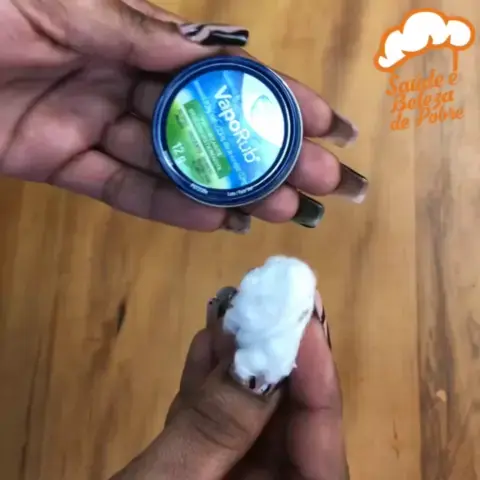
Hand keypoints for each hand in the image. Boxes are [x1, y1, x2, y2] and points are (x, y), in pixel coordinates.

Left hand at [1, 0, 366, 231]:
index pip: (218, 73)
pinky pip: (125, 190)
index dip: (275, 98)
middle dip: (269, 154)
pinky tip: (214, 219)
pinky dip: (168, 206)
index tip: (326, 124)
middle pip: (208, 126)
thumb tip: (210, 55)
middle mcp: (122, 82)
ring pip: (175, 165)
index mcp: (128, 36)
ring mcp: (95, 127)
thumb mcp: (61, 1)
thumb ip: (137, 32)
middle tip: (322, 182)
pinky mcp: (64, 164)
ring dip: (231, 189)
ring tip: (283, 209)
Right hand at [111, 297, 347, 478]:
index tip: (306, 322)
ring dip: (242, 365)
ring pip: (252, 420)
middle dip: (279, 364)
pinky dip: (209, 386)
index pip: (321, 459)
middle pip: (290, 431)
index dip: (318, 385)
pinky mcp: (205, 474)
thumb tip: (256, 352)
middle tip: (273, 304)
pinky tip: (206, 345)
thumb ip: (213, 428)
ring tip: (237, 312)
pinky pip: (216, 428)